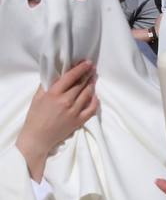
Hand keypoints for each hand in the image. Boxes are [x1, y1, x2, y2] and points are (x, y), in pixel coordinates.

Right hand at [16, 61, 98, 180]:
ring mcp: (74, 111)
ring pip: (88, 94)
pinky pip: (92, 109)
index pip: (71, 77)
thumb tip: (57, 74)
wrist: (38, 137)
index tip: (88, 63)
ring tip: (93, 79)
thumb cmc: (35, 116)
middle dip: (88, 75)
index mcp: (54, 93)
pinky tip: (96, 96)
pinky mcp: (79, 120)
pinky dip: (96, 101)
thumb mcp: (37, 97)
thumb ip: (47, 85)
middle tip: (93, 69)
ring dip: (92, 85)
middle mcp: (66, 101)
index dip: (81, 68)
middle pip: (81, 84)